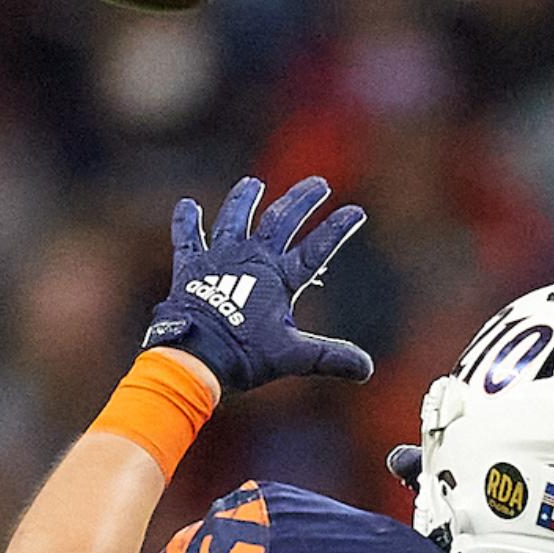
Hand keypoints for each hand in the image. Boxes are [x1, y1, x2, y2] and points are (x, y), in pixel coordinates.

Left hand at [142, 176, 372, 392]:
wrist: (193, 356)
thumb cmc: (243, 356)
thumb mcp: (293, 357)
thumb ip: (331, 356)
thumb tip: (367, 369)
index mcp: (279, 278)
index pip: (316, 248)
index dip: (337, 229)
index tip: (356, 211)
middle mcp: (251, 259)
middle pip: (280, 220)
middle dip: (301, 200)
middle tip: (319, 184)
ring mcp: (220, 258)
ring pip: (234, 219)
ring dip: (244, 200)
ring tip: (252, 184)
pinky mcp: (192, 266)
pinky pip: (188, 238)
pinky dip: (186, 222)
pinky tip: (187, 205)